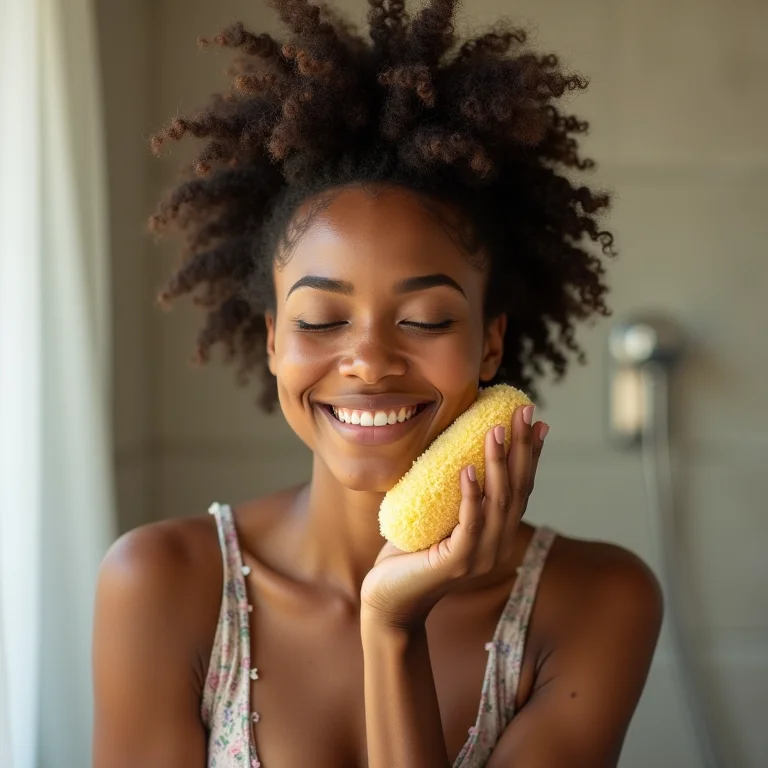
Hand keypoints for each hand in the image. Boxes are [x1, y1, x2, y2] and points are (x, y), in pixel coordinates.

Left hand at [361, 404, 547, 629]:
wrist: (388, 598)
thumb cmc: (410, 553)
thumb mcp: (437, 515)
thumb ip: (453, 491)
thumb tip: (453, 446)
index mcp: (497, 533)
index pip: (521, 487)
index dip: (531, 454)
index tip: (536, 420)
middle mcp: (497, 544)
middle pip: (517, 489)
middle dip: (522, 448)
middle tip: (524, 412)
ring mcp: (480, 556)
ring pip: (497, 502)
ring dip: (497, 463)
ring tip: (495, 430)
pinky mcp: (456, 563)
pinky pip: (469, 523)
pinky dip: (471, 495)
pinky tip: (468, 468)